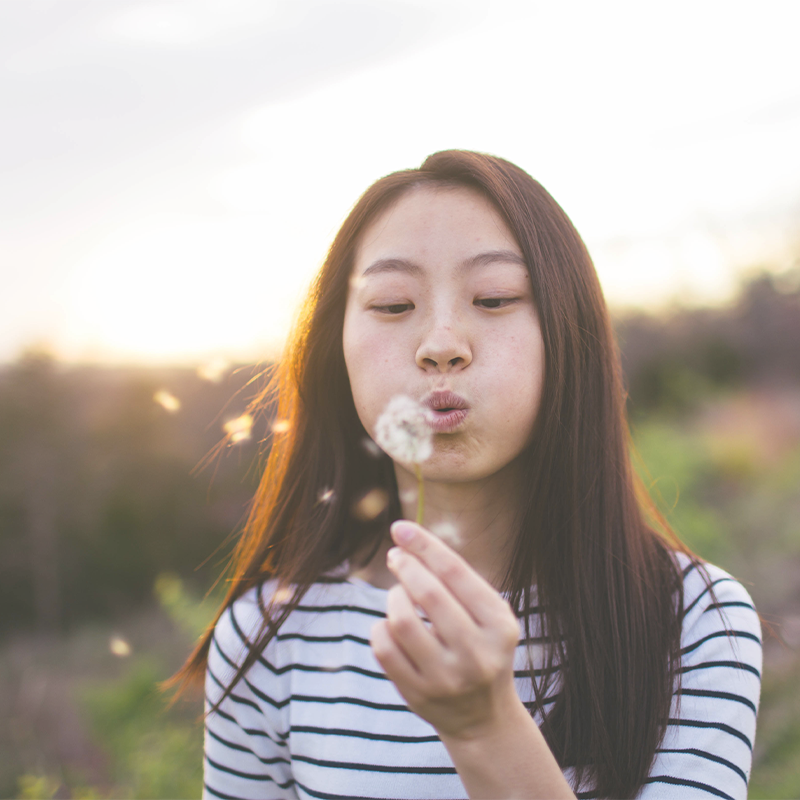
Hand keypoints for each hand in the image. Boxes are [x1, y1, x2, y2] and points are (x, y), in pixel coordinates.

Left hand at [369, 520, 521, 740]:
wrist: (484, 717)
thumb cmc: (481, 647)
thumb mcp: (488, 615)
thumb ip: (458, 581)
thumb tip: (408, 542)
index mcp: (498, 625)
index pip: (455, 572)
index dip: (424, 545)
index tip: (400, 527)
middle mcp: (476, 653)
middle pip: (427, 593)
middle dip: (405, 566)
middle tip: (396, 556)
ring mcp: (446, 678)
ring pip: (401, 621)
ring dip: (393, 598)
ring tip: (398, 595)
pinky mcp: (418, 695)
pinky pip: (384, 649)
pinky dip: (381, 628)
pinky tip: (390, 626)